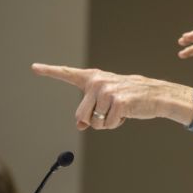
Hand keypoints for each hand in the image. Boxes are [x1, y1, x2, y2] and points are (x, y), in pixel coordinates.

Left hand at [31, 64, 192, 129]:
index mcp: (94, 78)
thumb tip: (80, 125)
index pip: (69, 73)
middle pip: (81, 115)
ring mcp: (107, 91)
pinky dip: (117, 123)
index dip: (50, 71)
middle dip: (94, 120)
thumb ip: (91, 109)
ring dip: (107, 122)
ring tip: (121, 110)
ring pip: (94, 122)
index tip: (34, 67)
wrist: (157, 95)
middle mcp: (97, 82)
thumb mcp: (108, 101)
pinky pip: (108, 124)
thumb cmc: (132, 98)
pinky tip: (127, 113)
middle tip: (110, 112)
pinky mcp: (117, 102)